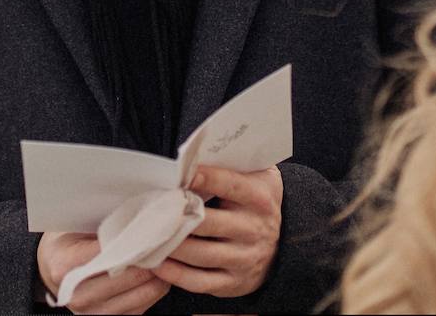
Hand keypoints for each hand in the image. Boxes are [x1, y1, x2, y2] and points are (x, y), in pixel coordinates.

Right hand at [37, 231, 170, 313]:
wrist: (51, 269)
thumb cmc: (67, 240)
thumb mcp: (74, 224)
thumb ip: (101, 221)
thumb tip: (138, 211)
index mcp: (66, 265)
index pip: (110, 252)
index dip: (137, 239)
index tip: (155, 227)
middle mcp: (78, 294)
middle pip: (129, 275)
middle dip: (153, 256)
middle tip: (171, 239)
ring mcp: (92, 312)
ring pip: (141, 293)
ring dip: (160, 274)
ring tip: (169, 254)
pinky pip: (142, 306)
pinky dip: (155, 288)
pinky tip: (160, 272)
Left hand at [153, 165, 282, 297]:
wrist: (285, 243)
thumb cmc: (257, 200)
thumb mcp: (258, 176)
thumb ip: (235, 162)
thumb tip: (196, 153)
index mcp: (259, 198)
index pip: (232, 185)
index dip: (208, 179)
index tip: (182, 175)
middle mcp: (253, 229)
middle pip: (209, 223)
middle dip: (179, 216)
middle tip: (154, 209)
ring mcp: (244, 258)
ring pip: (201, 254)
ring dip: (172, 245)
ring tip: (150, 235)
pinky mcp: (233, 282)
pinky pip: (199, 282)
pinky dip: (175, 275)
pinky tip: (158, 263)